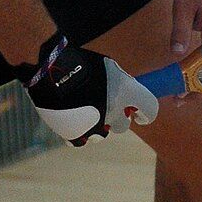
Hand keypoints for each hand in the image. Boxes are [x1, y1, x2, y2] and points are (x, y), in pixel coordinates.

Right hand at [16, 33, 157, 144]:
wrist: (51, 71)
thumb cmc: (79, 62)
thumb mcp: (106, 65)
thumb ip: (119, 80)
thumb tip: (124, 89)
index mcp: (127, 92)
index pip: (150, 109)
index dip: (146, 113)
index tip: (140, 115)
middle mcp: (115, 113)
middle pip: (123, 125)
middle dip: (116, 118)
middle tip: (104, 106)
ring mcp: (95, 126)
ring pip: (101, 134)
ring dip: (96, 124)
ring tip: (83, 110)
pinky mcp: (75, 135)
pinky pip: (81, 139)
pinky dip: (77, 131)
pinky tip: (71, 119)